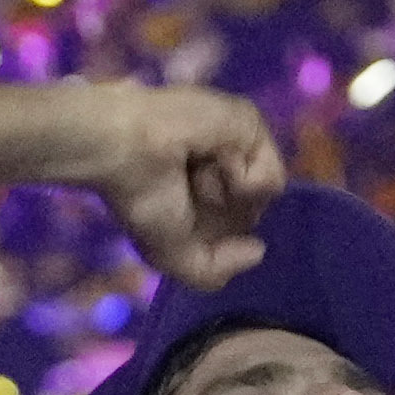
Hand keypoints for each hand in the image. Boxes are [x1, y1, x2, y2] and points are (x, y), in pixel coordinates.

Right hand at [79, 85, 280, 287]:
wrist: (123, 150)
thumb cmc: (141, 197)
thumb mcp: (174, 256)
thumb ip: (216, 270)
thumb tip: (258, 250)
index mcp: (211, 190)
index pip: (240, 228)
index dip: (215, 234)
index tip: (183, 214)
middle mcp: (230, 167)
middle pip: (254, 213)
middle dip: (219, 215)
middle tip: (185, 188)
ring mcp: (242, 144)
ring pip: (263, 198)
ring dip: (222, 195)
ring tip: (192, 171)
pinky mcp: (251, 124)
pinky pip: (271, 178)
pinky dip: (238, 179)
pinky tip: (208, 156)